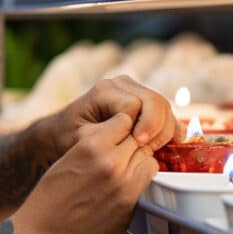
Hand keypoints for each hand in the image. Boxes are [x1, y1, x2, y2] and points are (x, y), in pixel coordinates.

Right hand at [13, 112, 158, 233]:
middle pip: (140, 141)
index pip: (124, 120)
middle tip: (122, 154)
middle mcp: (111, 163)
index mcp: (91, 146)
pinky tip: (121, 190)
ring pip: (149, 162)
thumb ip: (96, 147)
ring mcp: (124, 187)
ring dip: (140, 163)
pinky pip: (145, 187)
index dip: (121, 128)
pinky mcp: (130, 208)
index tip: (117, 135)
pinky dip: (137, 185)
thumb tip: (121, 140)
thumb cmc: (49, 197)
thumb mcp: (68, 158)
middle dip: (133, 145)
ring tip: (125, 171)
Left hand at [45, 76, 179, 156]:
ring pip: (162, 105)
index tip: (139, 144)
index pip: (137, 104)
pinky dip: (168, 126)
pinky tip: (171, 143)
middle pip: (155, 101)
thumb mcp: (81, 140)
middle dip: (158, 127)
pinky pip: (162, 110)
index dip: (143, 125)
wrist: (61, 131)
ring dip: (165, 128)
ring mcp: (132, 90)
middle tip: (150, 148)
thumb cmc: (67, 138)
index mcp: (104, 91)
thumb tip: (133, 136)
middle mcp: (120, 84)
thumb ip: (106, 136)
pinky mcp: (141, 100)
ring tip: (155, 149)